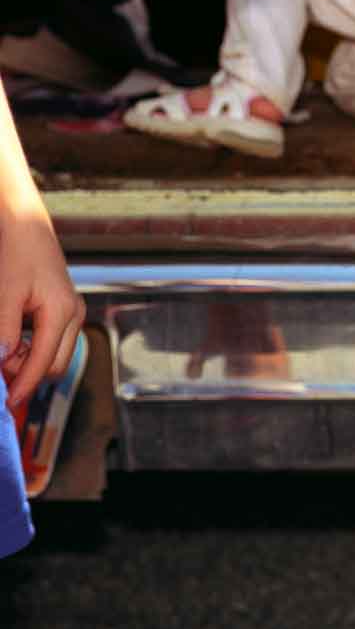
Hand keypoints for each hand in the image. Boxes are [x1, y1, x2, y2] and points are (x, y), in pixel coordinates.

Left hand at [0, 206, 84, 410]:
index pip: (44, 362)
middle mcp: (74, 314)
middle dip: (28, 374)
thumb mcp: (4, 294)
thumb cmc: (16, 254)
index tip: (7, 402)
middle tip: (0, 368)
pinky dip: (33, 349)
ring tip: (4, 349)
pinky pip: (54, 342)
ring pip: (57, 356)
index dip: (24, 385)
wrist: (25, 226)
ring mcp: (73, 311)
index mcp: (63, 311)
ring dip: (30, 362)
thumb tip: (2, 363)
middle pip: (56, 366)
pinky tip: (14, 339)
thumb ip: (4, 331)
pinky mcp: (66, 309)